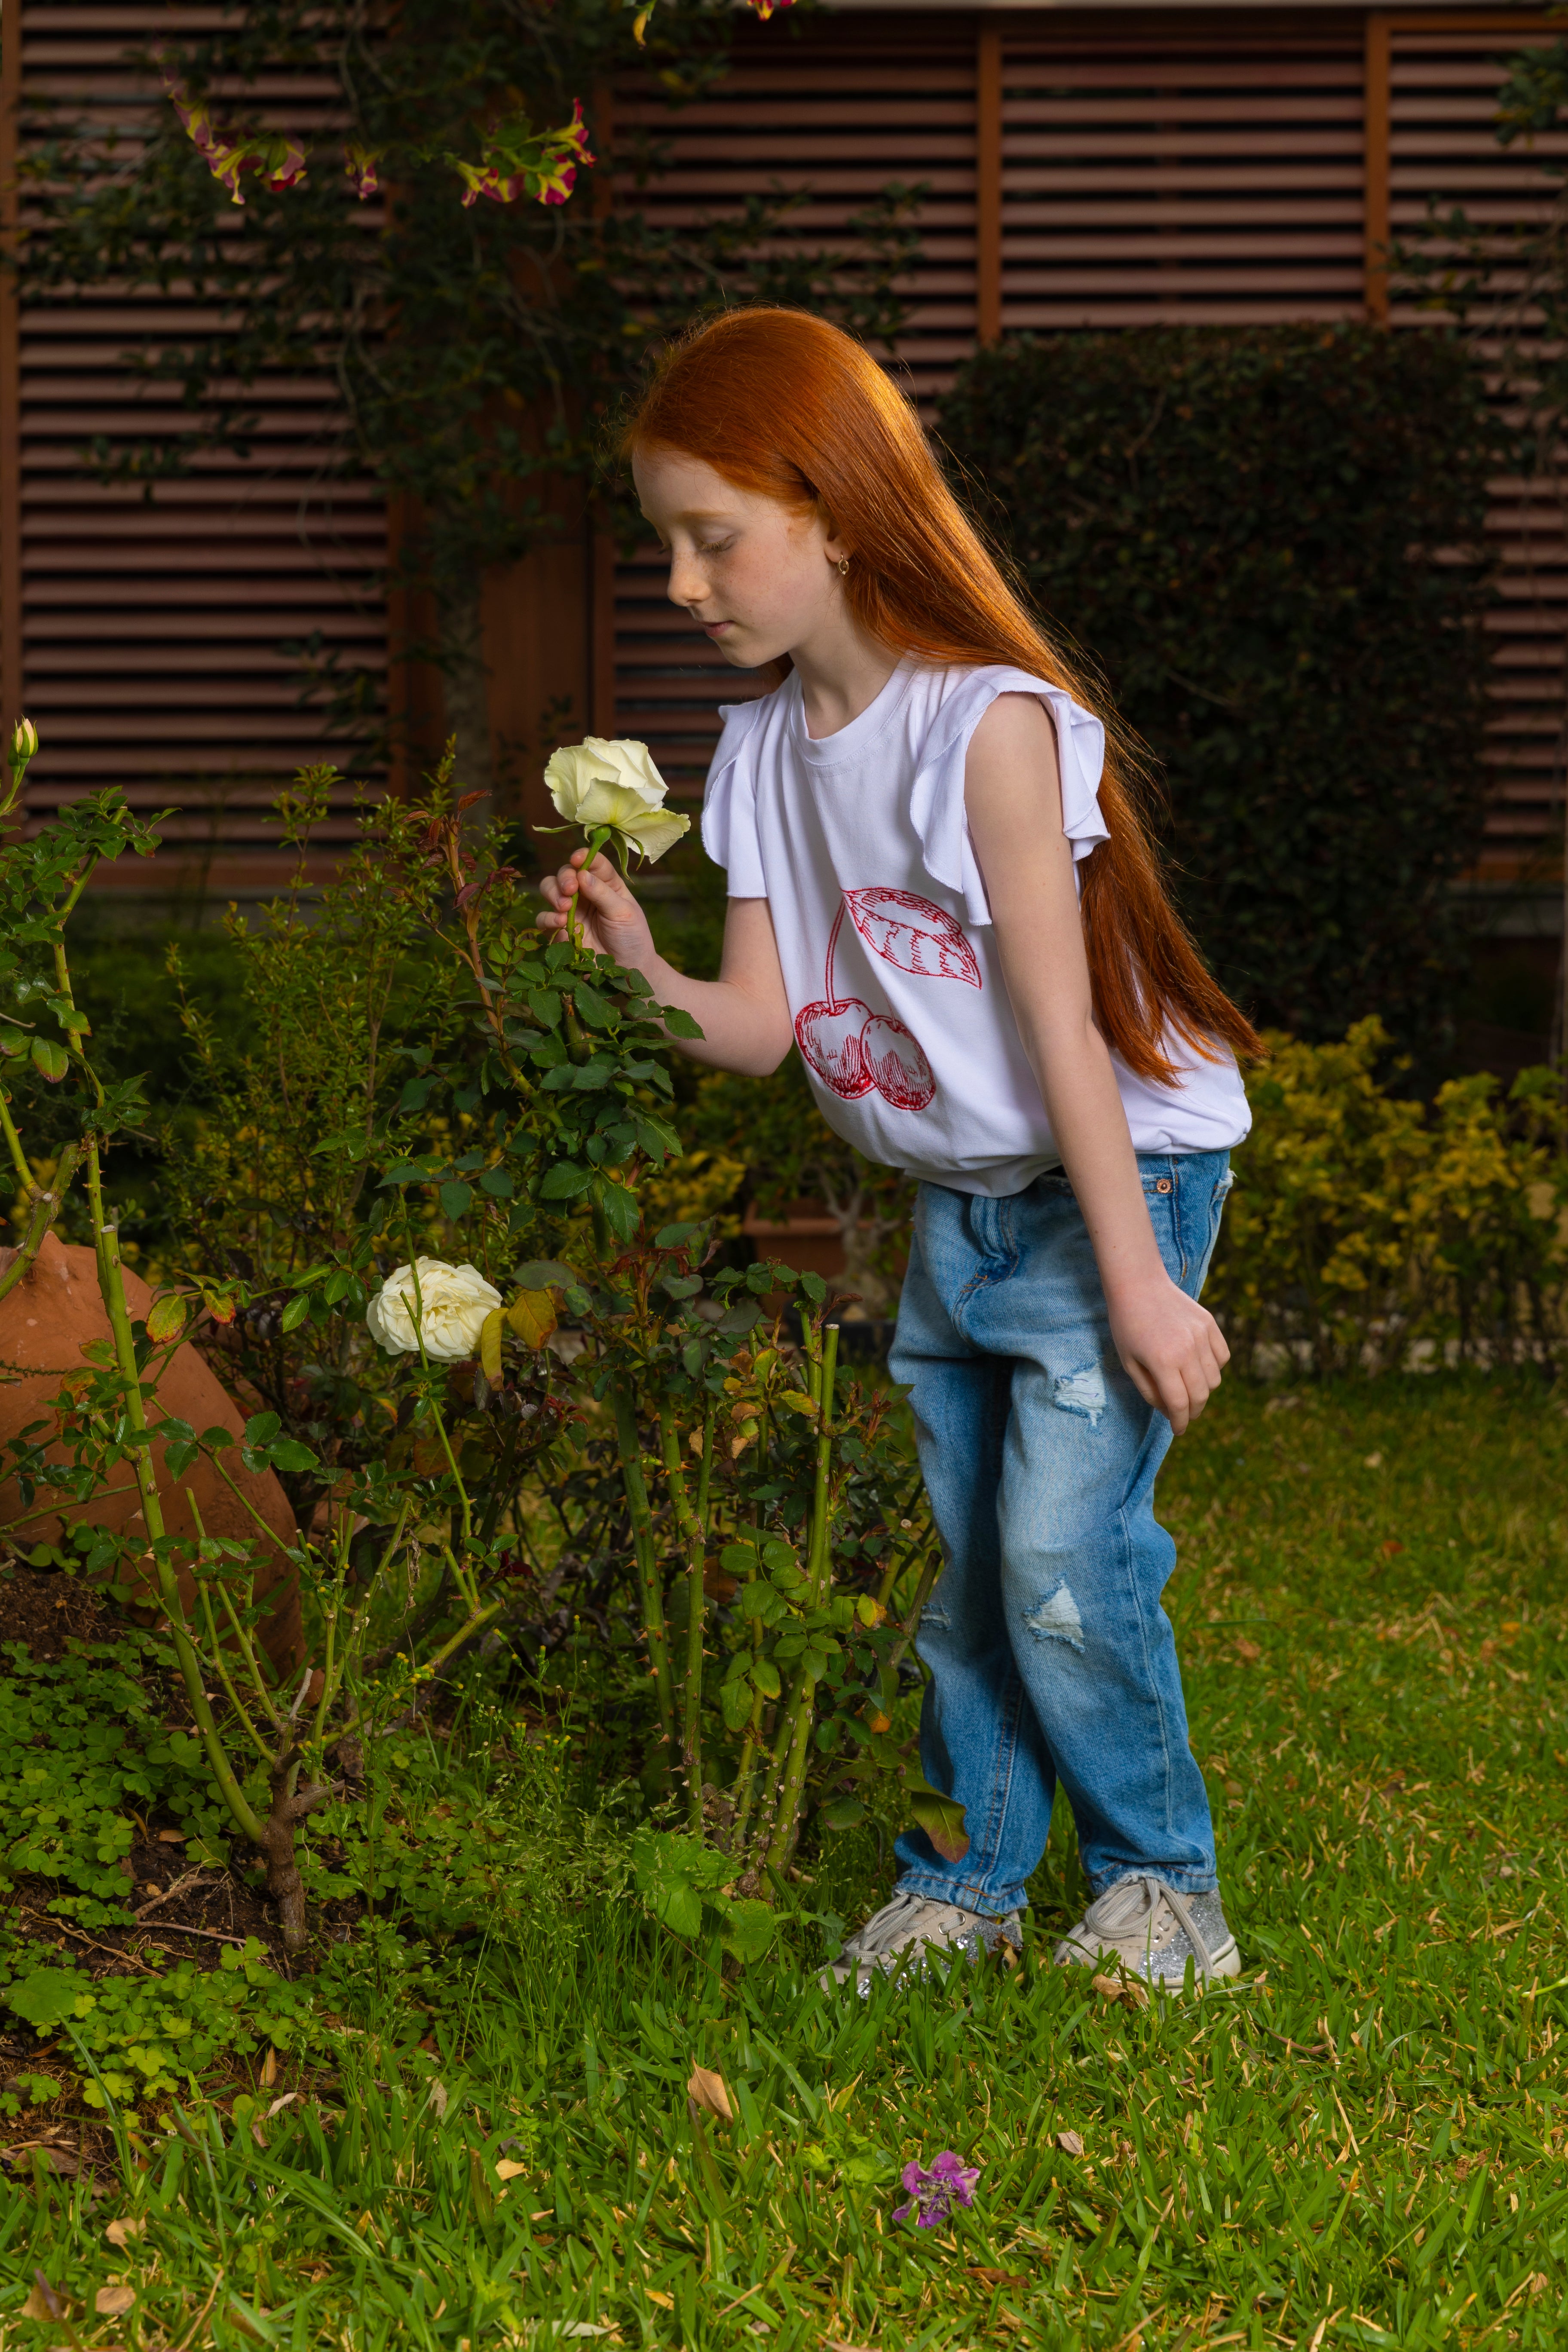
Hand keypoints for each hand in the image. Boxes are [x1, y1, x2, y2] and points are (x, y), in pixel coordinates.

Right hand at [538, 848, 657, 972]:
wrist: (627, 969)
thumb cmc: (632, 938)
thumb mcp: (624, 913)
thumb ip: (603, 893)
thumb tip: (582, 874)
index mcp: (607, 884)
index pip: (593, 863)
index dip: (583, 857)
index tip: (577, 859)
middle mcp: (586, 893)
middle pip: (566, 873)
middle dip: (564, 877)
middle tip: (570, 889)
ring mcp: (571, 911)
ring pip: (550, 890)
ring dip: (553, 893)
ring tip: (564, 907)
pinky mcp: (560, 930)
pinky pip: (544, 918)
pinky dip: (547, 917)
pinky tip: (560, 923)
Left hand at [1108, 1275, 1228, 1435]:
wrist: (1138, 1284)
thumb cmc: (1126, 1324)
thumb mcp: (1128, 1362)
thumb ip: (1150, 1391)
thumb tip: (1170, 1411)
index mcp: (1162, 1362)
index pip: (1180, 1404)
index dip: (1180, 1422)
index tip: (1178, 1430)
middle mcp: (1187, 1350)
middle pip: (1200, 1395)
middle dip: (1192, 1412)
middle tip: (1183, 1414)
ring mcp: (1201, 1336)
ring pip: (1215, 1379)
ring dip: (1203, 1391)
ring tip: (1188, 1388)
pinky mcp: (1210, 1324)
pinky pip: (1222, 1357)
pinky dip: (1214, 1368)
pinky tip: (1198, 1367)